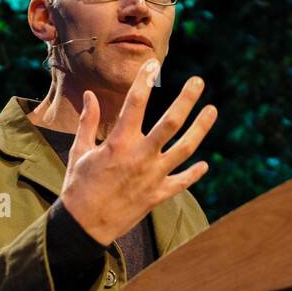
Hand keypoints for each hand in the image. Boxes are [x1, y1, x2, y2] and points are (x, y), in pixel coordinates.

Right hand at [59, 60, 216, 245]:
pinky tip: (204, 164)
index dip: (144, 80)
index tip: (152, 64)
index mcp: (118, 143)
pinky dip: (194, 173)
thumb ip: (88, 122)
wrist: (84, 226)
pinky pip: (182, 182)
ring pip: (184, 149)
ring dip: (201, 128)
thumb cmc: (79, 187)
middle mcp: (139, 157)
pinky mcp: (158, 195)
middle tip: (198, 82)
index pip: (135, 103)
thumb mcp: (80, 152)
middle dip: (186, 100)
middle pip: (171, 123)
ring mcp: (152, 177)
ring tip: (212, 110)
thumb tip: (89, 95)